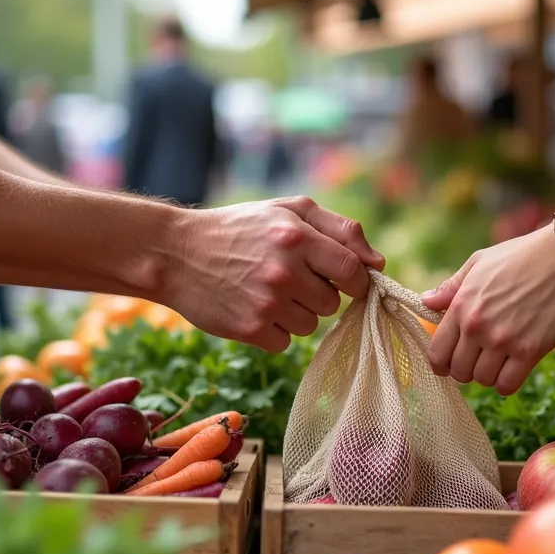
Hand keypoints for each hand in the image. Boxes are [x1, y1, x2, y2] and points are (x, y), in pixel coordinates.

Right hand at [163, 196, 383, 351]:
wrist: (176, 253)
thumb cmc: (240, 229)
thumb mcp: (288, 211)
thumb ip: (340, 230)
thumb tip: (378, 263)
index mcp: (297, 237)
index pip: (353, 272)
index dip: (354, 280)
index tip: (343, 281)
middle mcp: (285, 271)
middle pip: (332, 303)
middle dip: (317, 294)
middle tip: (288, 278)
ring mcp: (267, 303)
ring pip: (311, 326)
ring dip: (296, 313)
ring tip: (266, 291)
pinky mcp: (250, 329)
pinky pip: (285, 342)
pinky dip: (274, 331)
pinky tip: (253, 308)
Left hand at [421, 225, 554, 394]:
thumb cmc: (528, 253)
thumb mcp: (482, 261)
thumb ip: (452, 286)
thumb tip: (426, 301)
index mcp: (462, 304)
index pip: (436, 352)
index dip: (442, 362)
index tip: (452, 361)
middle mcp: (477, 326)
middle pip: (458, 371)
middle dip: (467, 370)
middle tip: (481, 359)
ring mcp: (503, 340)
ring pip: (483, 380)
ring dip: (490, 375)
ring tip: (501, 360)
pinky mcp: (531, 350)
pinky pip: (507, 385)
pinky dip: (508, 383)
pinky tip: (515, 368)